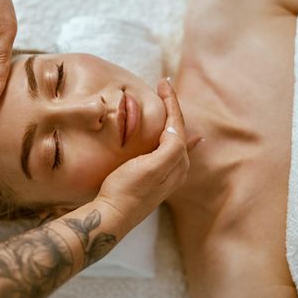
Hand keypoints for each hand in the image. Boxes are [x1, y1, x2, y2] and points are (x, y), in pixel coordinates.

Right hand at [96, 78, 201, 227]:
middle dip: (172, 107)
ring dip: (171, 119)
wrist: (112, 215)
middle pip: (178, 129)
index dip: (172, 101)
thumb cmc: (128, 190)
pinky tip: (184, 138)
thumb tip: (177, 129)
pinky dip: (172, 136)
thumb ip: (171, 147)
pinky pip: (168, 149)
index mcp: (177, 160)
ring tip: (168, 103)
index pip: (178, 123)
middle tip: (163, 87)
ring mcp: (166, 173)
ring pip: (173, 138)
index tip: (162, 82)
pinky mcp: (153, 177)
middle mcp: (177, 167)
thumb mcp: (152, 167)